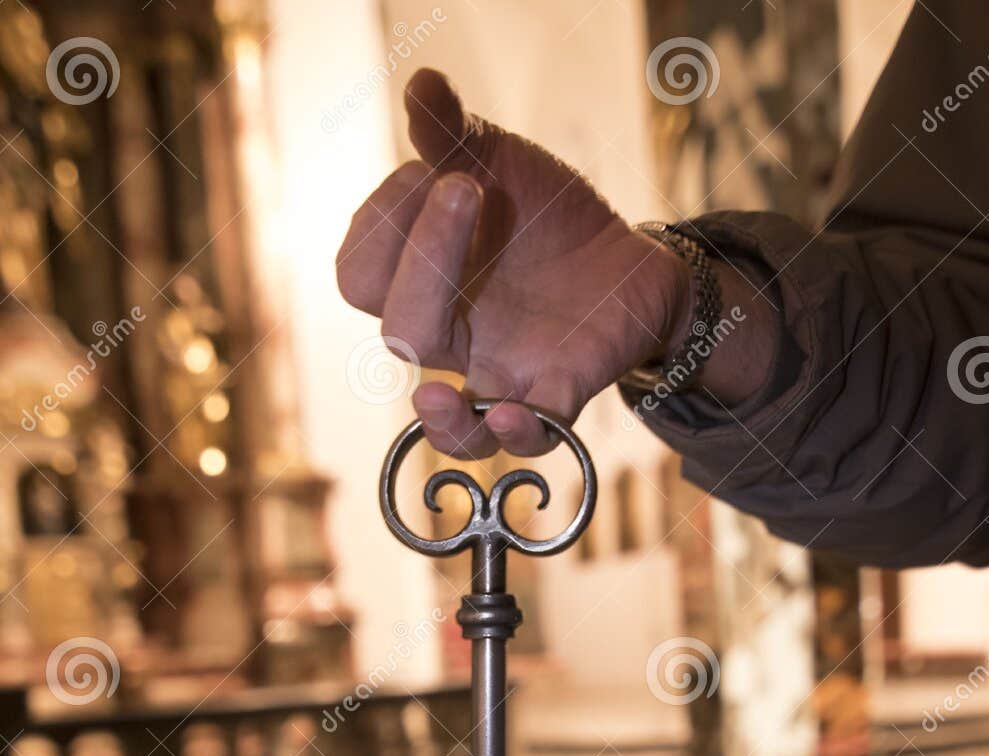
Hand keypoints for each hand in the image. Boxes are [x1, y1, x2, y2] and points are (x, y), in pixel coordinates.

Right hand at [336, 68, 692, 457]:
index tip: (437, 168)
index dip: (385, 224)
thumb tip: (420, 86)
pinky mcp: (557, 394)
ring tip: (434, 389)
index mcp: (419, 280)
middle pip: (399, 332)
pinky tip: (516, 412)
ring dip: (440, 413)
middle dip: (422, 261)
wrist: (624, 255)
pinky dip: (519, 433)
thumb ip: (451, 134)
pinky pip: (530, 436)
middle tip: (467, 191)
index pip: (363, 276)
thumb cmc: (541, 215)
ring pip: (449, 420)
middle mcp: (450, 337)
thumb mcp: (498, 161)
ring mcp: (501, 374)